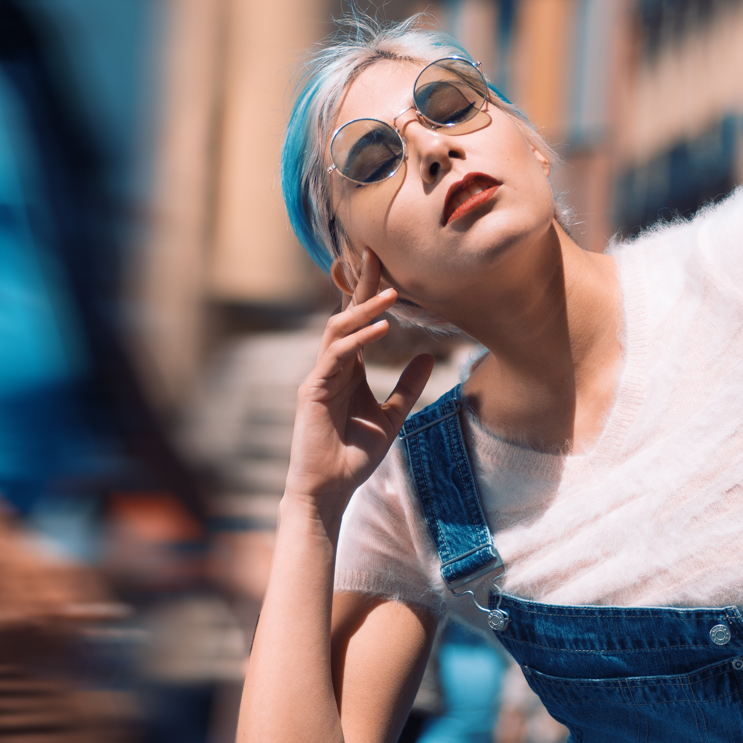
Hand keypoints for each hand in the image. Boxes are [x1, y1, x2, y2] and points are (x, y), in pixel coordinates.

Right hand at [282, 248, 432, 523]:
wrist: (329, 490)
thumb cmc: (354, 456)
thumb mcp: (392, 417)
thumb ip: (408, 387)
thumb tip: (430, 357)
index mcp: (347, 369)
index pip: (358, 323)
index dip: (369, 294)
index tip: (385, 265)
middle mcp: (330, 367)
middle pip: (344, 315)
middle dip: (360, 284)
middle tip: (375, 252)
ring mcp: (319, 376)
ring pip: (337, 330)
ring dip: (363, 309)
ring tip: (391, 292)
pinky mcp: (312, 391)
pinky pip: (336, 356)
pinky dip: (359, 340)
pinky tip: (382, 329)